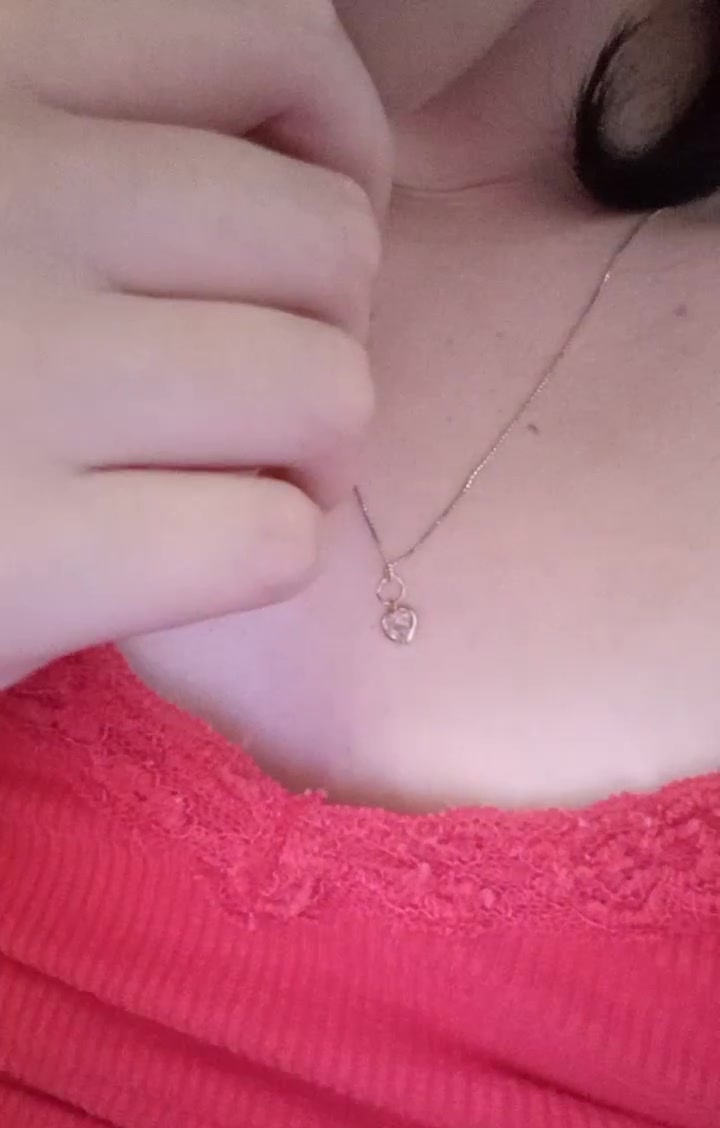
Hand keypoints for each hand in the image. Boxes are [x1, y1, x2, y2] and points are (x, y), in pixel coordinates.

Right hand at [0, 0, 390, 686]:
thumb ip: (80, 124)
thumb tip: (304, 144)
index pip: (276, 39)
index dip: (336, 143)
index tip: (285, 233)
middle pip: (327, 242)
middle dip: (325, 325)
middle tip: (251, 381)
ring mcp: (14, 375)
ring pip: (326, 390)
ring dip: (306, 451)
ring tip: (221, 469)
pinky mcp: (22, 557)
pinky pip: (268, 541)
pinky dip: (252, 556)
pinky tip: (175, 555)